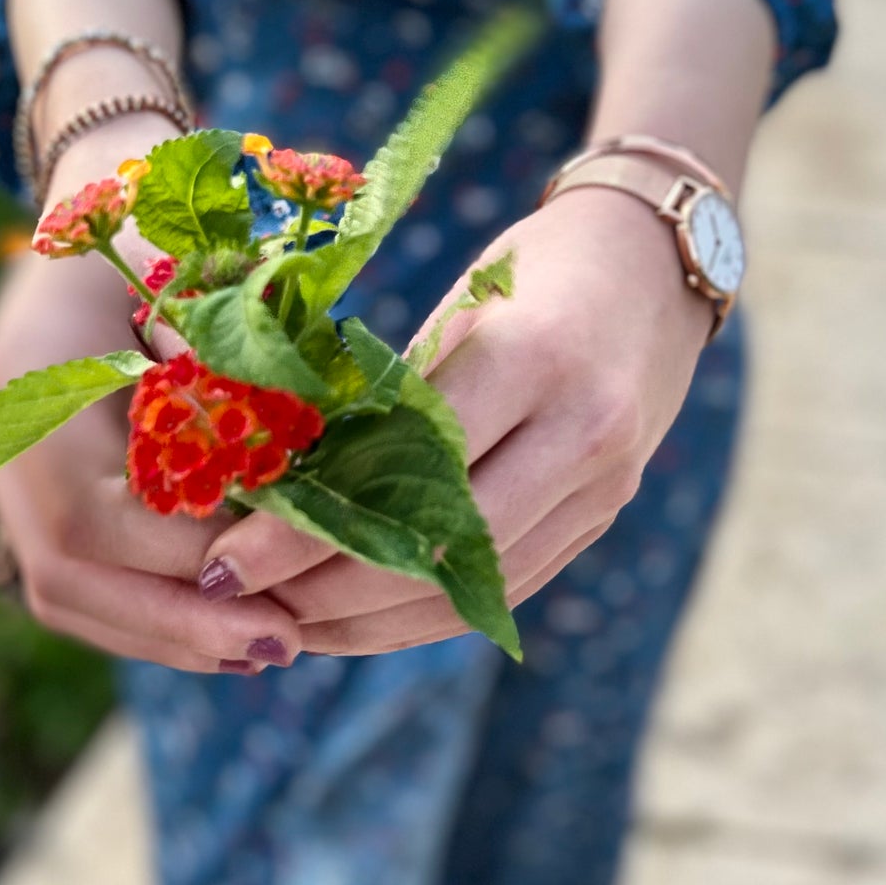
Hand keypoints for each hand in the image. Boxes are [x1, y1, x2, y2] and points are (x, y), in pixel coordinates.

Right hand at [0, 120, 303, 674]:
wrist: (103, 184)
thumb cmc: (175, 219)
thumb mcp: (213, 289)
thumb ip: (238, 387)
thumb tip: (298, 506)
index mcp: (31, 375)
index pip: (96, 517)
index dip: (189, 568)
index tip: (279, 591)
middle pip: (67, 576)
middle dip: (180, 626)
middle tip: (282, 648)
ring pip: (63, 591)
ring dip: (165, 632)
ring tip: (258, 648)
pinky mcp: (18, 481)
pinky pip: (70, 576)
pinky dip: (145, 610)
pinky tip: (219, 622)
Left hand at [197, 185, 713, 652]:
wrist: (659, 262)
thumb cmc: (532, 265)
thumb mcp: (457, 306)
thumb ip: (388, 396)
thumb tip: (273, 480)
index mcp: (533, 355)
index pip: (400, 471)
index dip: (306, 531)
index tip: (226, 559)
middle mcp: (581, 431)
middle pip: (437, 551)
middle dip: (325, 592)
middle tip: (239, 600)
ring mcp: (604, 485)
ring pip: (471, 590)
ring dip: (369, 621)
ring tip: (284, 622)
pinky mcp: (605, 517)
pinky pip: (505, 589)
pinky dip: (425, 615)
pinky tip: (357, 621)